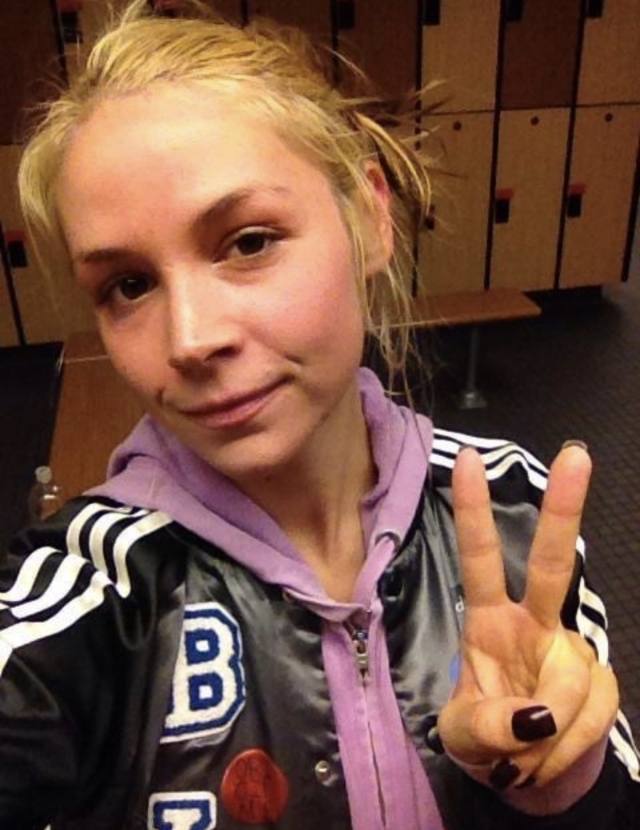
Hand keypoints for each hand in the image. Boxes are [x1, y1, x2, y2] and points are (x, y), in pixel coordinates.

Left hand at [439, 444, 618, 794]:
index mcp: (488, 620)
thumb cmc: (484, 739)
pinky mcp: (602, 683)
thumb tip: (537, 715)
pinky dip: (568, 744)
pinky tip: (549, 754)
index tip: (467, 460)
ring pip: (572, 672)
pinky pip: (593, 710)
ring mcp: (570, 650)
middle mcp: (533, 622)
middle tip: (575, 454)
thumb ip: (486, 725)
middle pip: (551, 563)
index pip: (480, 558)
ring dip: (546, 729)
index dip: (473, 511)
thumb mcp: (463, 737)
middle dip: (563, 509)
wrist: (526, 775)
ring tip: (521, 754)